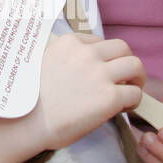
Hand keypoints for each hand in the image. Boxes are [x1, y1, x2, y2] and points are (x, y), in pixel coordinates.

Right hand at [32, 33, 143, 150]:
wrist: (27, 121)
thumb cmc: (30, 98)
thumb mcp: (44, 62)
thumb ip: (64, 58)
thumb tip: (81, 68)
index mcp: (69, 42)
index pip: (100, 41)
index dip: (105, 57)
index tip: (101, 71)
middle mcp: (87, 53)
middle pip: (123, 48)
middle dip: (126, 63)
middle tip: (124, 79)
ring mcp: (100, 74)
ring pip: (136, 65)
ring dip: (136, 79)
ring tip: (128, 93)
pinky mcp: (110, 97)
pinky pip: (135, 93)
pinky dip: (133, 102)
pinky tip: (121, 110)